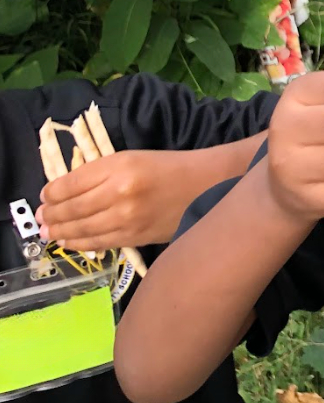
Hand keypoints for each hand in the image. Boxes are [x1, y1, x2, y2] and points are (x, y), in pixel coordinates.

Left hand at [38, 151, 204, 250]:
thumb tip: (64, 192)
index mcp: (119, 166)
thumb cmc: (168, 167)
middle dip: (50, 215)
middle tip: (39, 218)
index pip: (71, 183)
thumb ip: (100, 173)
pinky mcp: (134, 237)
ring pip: (81, 229)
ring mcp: (126, 218)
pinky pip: (98, 243)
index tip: (44, 196)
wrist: (205, 185)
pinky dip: (79, 243)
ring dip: (60, 232)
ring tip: (48, 232)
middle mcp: (120, 193)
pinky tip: (69, 241)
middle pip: (71, 208)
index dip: (51, 192)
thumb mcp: (133, 158)